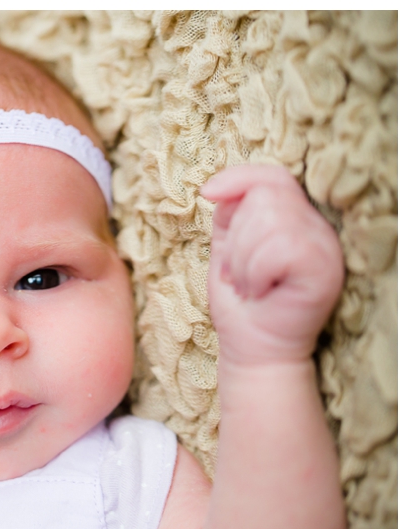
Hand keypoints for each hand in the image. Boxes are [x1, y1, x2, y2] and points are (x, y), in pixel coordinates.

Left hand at [202, 166, 343, 366]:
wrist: (253, 349)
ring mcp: (325, 246)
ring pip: (269, 219)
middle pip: (265, 196)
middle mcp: (316, 227)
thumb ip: (228, 215)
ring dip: (243, 259)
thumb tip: (217, 188)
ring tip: (248, 285)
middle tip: (237, 274)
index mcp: (294, 218)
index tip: (206, 194)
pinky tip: (259, 292)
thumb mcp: (226, 249)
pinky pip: (280, 247)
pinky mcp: (326, 269)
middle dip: (235, 238)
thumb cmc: (240, 302)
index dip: (237, 178)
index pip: (272, 176)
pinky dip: (256, 272)